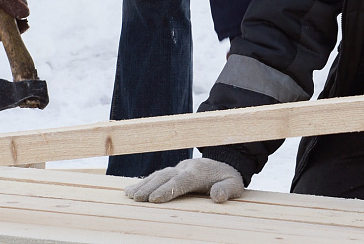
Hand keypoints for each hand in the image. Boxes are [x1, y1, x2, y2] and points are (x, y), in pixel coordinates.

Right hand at [124, 157, 243, 203]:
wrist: (225, 164)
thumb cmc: (229, 179)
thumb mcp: (235, 185)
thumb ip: (227, 190)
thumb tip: (217, 196)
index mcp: (199, 172)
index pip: (182, 181)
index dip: (168, 189)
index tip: (154, 199)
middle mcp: (186, 168)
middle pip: (165, 176)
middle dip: (150, 187)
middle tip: (136, 199)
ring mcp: (178, 168)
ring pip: (158, 175)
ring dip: (143, 184)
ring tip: (129, 195)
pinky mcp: (173, 171)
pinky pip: (156, 175)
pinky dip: (143, 182)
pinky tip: (130, 190)